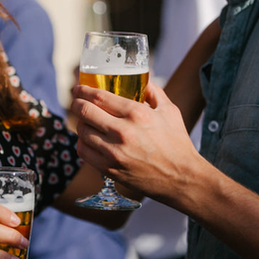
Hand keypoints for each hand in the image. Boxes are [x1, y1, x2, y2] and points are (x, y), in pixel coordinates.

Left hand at [71, 82, 203, 202]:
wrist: (181, 178)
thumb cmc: (177, 144)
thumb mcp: (170, 111)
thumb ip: (154, 92)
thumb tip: (142, 80)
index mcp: (137, 114)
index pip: (99, 97)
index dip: (83, 90)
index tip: (79, 88)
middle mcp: (122, 131)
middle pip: (85, 112)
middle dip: (76, 104)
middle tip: (76, 102)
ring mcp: (114, 152)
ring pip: (82, 131)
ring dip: (80, 123)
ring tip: (85, 121)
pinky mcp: (110, 169)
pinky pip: (84, 152)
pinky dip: (82, 143)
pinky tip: (88, 139)